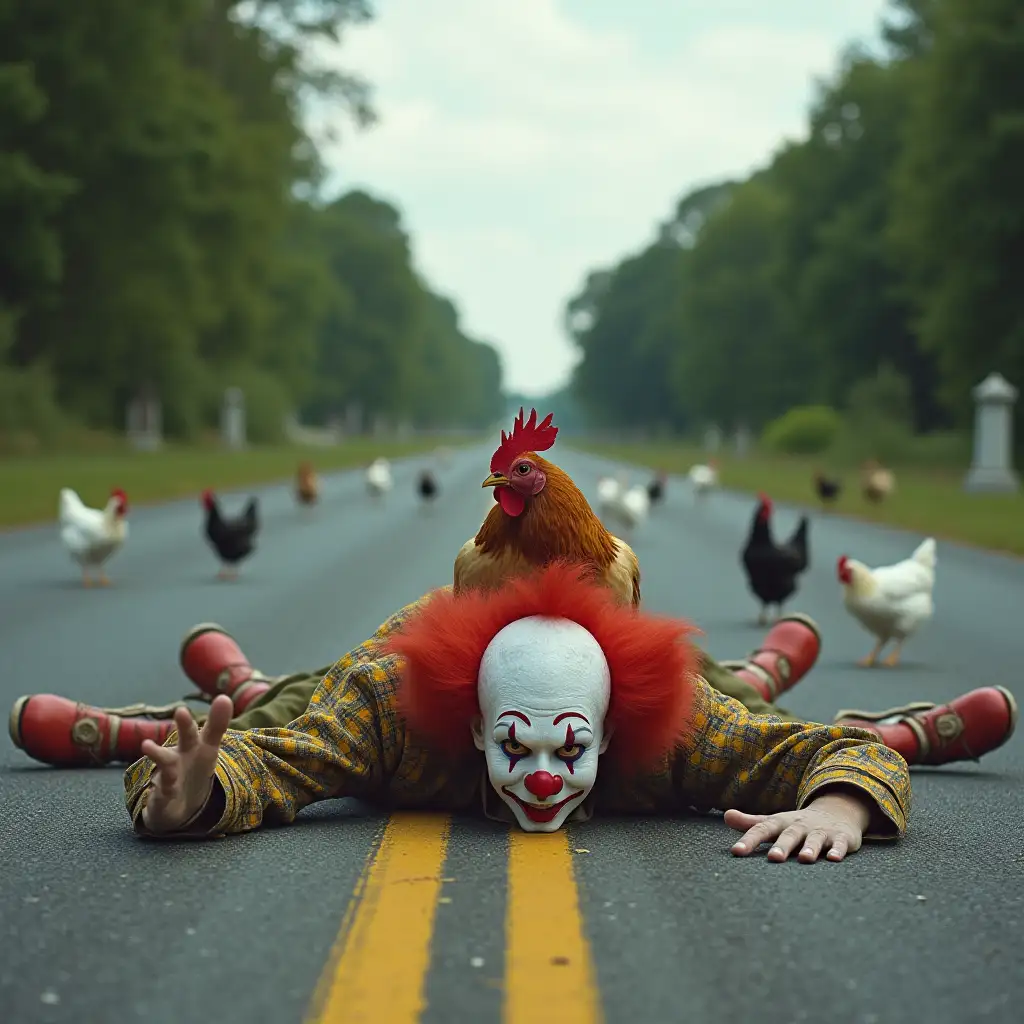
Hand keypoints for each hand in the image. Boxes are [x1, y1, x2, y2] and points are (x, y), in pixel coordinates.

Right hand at [140, 695, 232, 833]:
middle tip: (182, 711)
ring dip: (158, 754)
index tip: (222, 699)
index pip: (211, 730)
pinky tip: (168, 789)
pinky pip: (163, 792)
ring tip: (147, 746)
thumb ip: (217, 725)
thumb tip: (224, 697)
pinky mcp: (162, 795)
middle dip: (185, 725)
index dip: (217, 718)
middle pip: (186, 738)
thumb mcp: (208, 749)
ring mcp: (170, 774)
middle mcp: (182, 754)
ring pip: (166, 763)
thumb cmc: (192, 767)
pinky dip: (165, 789)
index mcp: (198, 744)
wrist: (175, 804)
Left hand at [725, 791, 871, 862]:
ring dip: (810, 848)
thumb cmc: (796, 824)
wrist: (834, 813)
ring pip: (815, 840)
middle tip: (773, 858)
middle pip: (789, 835)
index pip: (762, 830)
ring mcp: (821, 831)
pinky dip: (838, 851)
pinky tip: (834, 859)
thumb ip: (751, 824)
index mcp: (781, 823)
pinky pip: (840, 844)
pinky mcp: (841, 838)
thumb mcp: (774, 822)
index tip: (736, 852)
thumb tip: (725, 815)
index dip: (749, 840)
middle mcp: (799, 826)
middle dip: (782, 846)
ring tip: (805, 859)